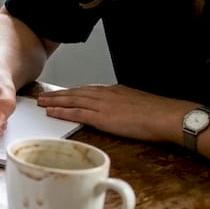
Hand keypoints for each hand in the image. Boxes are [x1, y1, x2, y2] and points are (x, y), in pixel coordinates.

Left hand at [37, 85, 185, 141]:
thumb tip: (119, 111)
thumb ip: (124, 105)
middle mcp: (105, 95)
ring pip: (72, 100)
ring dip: (54, 101)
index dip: (71, 92)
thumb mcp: (138, 102)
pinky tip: (51, 112)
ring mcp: (102, 105)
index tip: (60, 93)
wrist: (168, 116)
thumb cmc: (159, 113)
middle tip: (42, 96)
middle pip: (75, 93)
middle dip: (57, 94)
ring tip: (41, 102)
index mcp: (114, 91)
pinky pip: (77, 113)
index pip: (87, 90)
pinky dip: (62, 111)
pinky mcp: (102, 118)